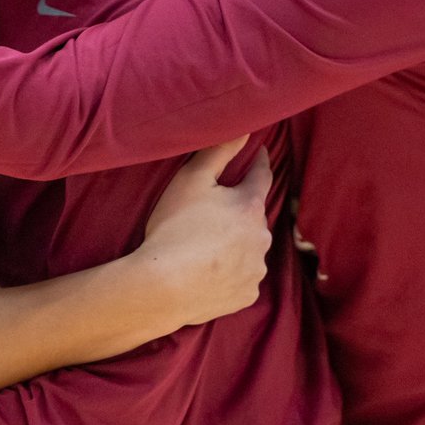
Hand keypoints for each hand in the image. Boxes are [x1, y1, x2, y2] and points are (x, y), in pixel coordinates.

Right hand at [137, 139, 271, 326]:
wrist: (163, 287)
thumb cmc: (174, 228)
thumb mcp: (191, 179)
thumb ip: (219, 151)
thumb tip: (245, 129)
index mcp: (250, 206)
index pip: (262, 176)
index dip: (259, 162)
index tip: (260, 153)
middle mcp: (261, 238)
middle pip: (254, 216)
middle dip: (240, 210)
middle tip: (215, 210)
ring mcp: (256, 269)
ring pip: (250, 248)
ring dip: (237, 243)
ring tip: (208, 246)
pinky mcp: (246, 295)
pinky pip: (242, 277)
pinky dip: (231, 271)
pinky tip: (209, 271)